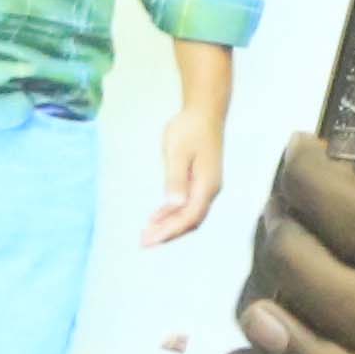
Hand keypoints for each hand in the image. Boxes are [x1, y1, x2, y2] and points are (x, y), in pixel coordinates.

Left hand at [145, 99, 231, 247]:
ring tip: (148, 234)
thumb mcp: (178, 152)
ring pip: (190, 215)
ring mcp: (208, 186)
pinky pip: (188, 205)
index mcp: (206, 185)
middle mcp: (210, 190)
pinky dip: (173, 214)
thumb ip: (176, 179)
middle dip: (168, 233)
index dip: (170, 231)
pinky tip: (157, 217)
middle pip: (190, 221)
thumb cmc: (190, 129)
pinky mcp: (202, 181)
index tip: (150, 240)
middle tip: (144, 242)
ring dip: (170, 226)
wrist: (205, 111)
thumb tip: (174, 204)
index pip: (189, 217)